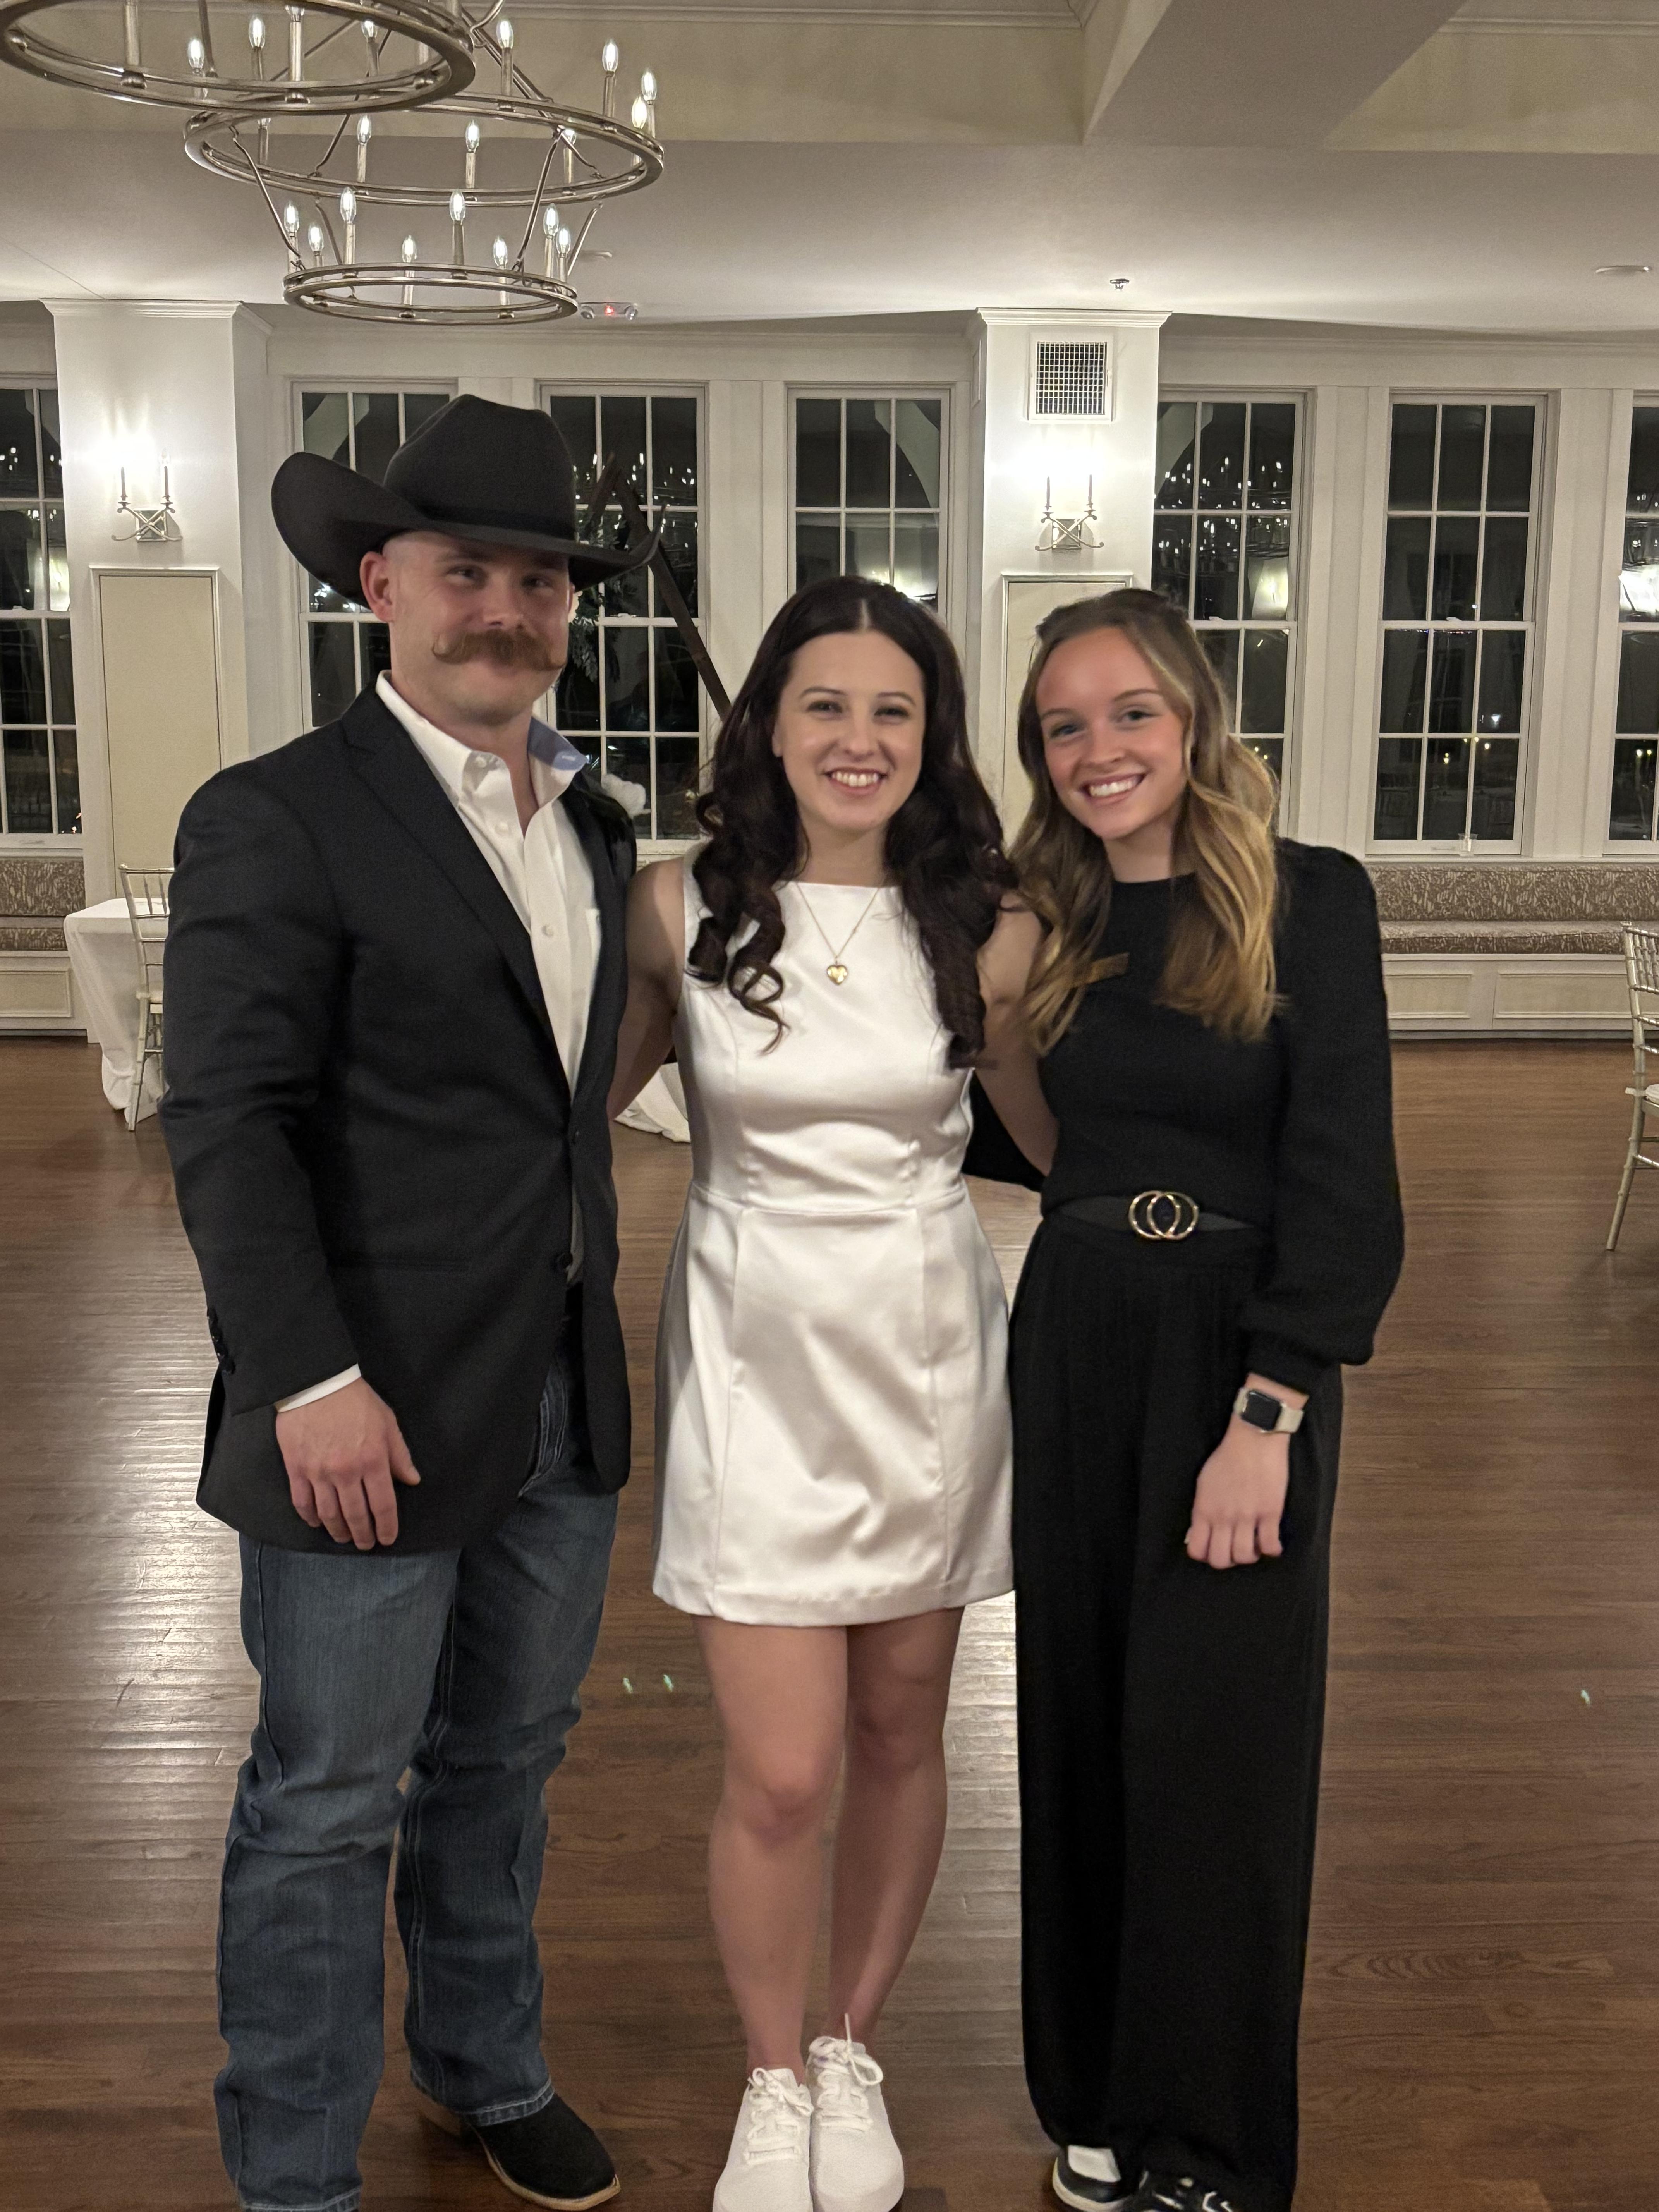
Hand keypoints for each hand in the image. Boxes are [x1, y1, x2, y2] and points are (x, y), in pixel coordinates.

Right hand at [274, 1378, 420, 1549]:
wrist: (317, 1383)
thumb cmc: (356, 1401)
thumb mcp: (387, 1423)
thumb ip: (400, 1455)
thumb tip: (412, 1480)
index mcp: (373, 1460)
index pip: (383, 1505)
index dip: (386, 1526)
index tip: (387, 1538)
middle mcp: (346, 1472)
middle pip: (356, 1515)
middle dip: (363, 1535)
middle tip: (365, 1545)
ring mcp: (319, 1472)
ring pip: (329, 1514)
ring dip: (338, 1531)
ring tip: (344, 1538)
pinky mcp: (296, 1469)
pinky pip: (303, 1502)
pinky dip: (310, 1517)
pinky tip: (317, 1523)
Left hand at [1185, 1375, 1304, 1568]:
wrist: (1254, 1439)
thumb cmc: (1226, 1458)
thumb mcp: (1203, 1483)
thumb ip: (1202, 1510)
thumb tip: (1198, 1533)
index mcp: (1204, 1509)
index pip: (1197, 1550)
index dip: (1205, 1555)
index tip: (1213, 1548)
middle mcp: (1223, 1517)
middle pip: (1221, 1560)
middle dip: (1227, 1560)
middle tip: (1234, 1549)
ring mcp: (1247, 1516)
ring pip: (1244, 1556)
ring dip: (1249, 1555)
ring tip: (1252, 1544)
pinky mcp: (1270, 1513)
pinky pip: (1270, 1546)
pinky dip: (1271, 1550)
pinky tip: (1271, 1544)